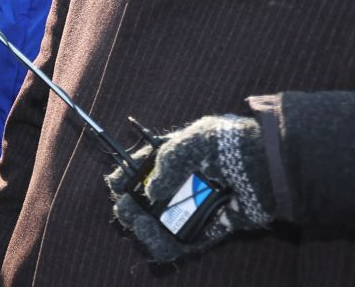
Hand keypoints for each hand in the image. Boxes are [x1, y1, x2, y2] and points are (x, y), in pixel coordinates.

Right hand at [107, 114, 271, 262]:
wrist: (270, 164)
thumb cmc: (231, 143)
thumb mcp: (195, 139)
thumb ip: (168, 160)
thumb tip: (152, 189)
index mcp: (175, 156)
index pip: (141, 167)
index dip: (125, 176)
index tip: (116, 184)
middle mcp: (184, 182)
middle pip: (148, 198)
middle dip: (132, 205)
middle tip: (127, 212)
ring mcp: (198, 205)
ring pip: (164, 221)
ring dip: (147, 227)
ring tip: (140, 229)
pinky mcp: (215, 225)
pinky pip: (190, 239)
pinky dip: (171, 246)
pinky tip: (158, 246)